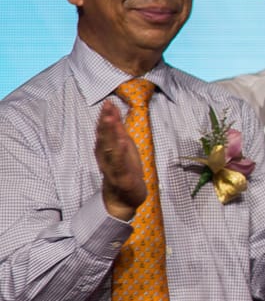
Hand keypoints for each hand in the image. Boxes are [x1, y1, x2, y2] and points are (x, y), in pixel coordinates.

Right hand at [95, 99, 148, 218]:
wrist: (124, 198)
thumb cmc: (124, 170)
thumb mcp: (123, 147)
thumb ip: (117, 130)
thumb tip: (113, 110)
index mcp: (105, 149)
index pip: (104, 129)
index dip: (105, 115)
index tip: (108, 102)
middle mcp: (105, 156)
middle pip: (103, 136)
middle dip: (105, 120)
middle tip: (107, 105)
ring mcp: (112, 166)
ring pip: (108, 148)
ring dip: (109, 133)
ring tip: (111, 118)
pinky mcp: (120, 176)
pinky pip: (118, 163)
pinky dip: (119, 152)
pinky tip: (121, 142)